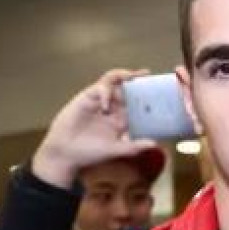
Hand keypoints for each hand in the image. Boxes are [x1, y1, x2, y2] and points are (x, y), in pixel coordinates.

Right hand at [29, 69, 161, 188]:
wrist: (66, 153)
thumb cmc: (89, 152)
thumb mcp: (115, 150)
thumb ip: (134, 146)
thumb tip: (155, 144)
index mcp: (121, 119)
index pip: (138, 105)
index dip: (149, 99)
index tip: (162, 94)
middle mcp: (113, 107)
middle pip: (129, 89)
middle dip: (139, 82)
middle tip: (150, 77)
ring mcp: (100, 100)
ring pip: (115, 82)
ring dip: (124, 76)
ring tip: (134, 76)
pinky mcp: (87, 97)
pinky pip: (99, 88)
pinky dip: (105, 92)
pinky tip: (106, 105)